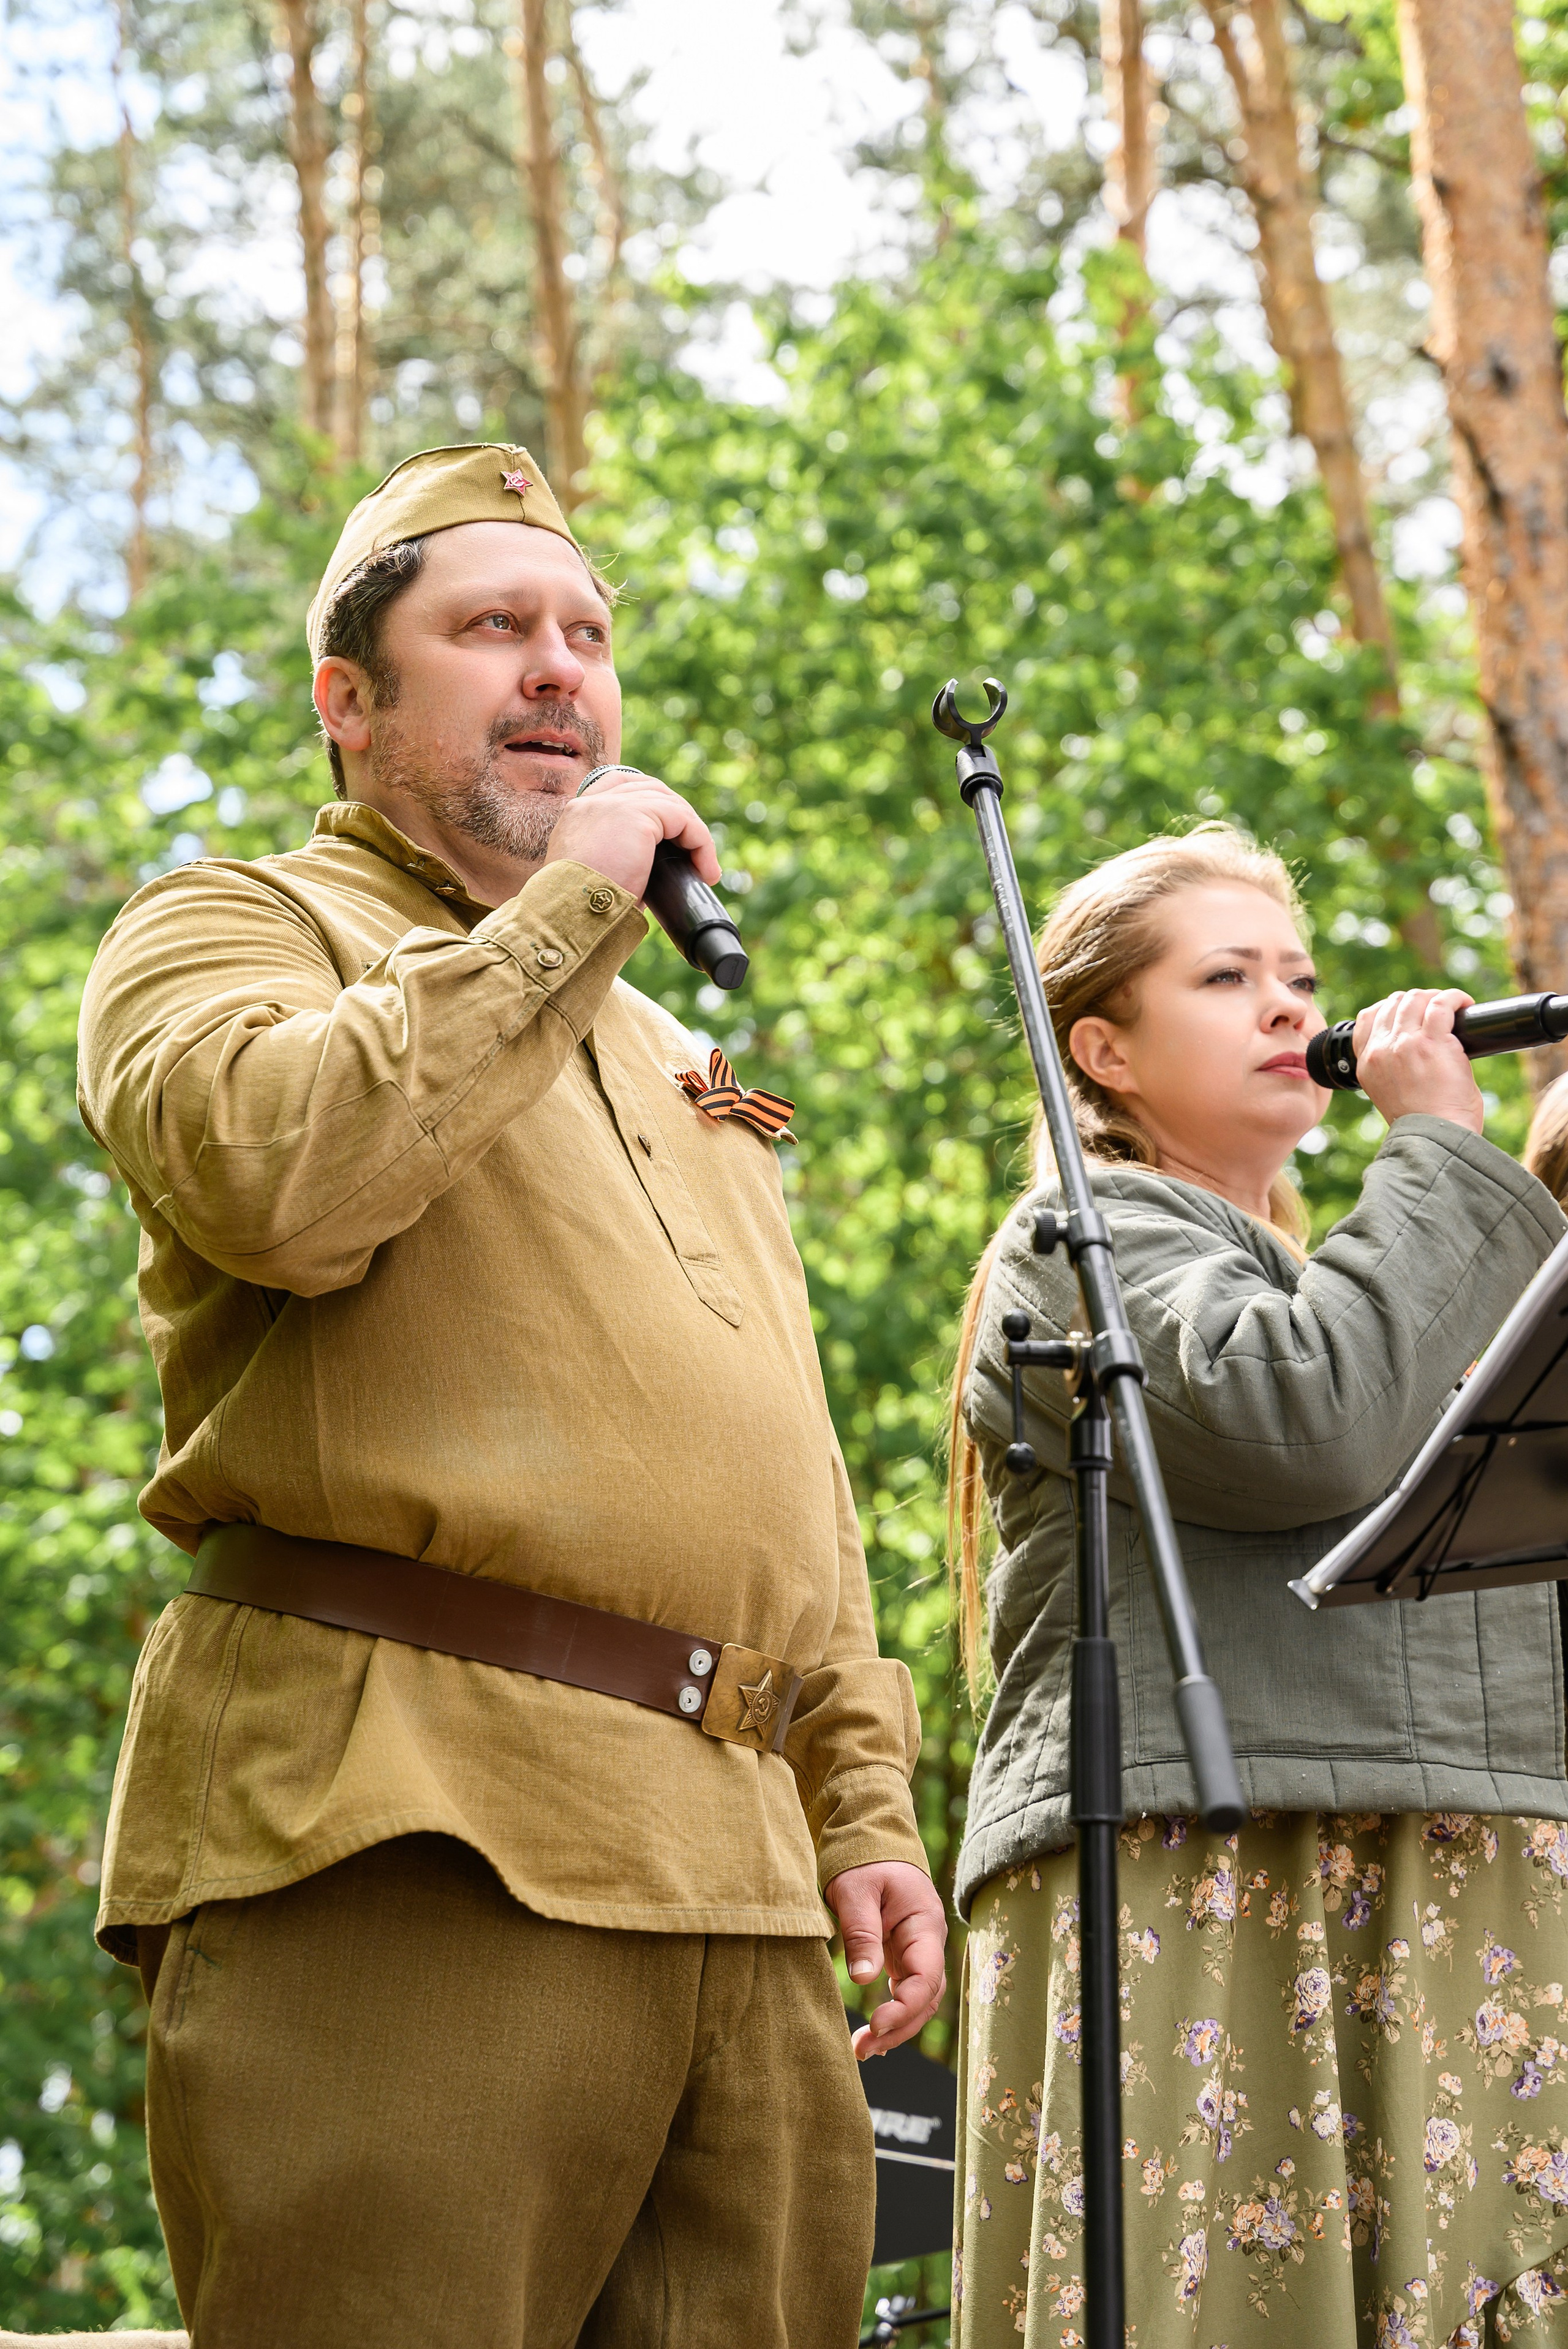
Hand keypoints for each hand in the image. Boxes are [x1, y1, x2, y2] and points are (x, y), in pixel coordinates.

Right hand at [542, 766, 718, 898]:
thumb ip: (617, 861)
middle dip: (677, 816)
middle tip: (693, 853)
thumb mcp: (595, 878)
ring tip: (704, 867)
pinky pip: (682, 819)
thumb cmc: (581, 913)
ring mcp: (613, 805)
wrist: (569, 918)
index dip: (649, 801)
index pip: (619, 785)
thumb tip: (652, 877)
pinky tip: (705, 869)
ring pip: (669, 803)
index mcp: (577, 815)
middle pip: (649, 788)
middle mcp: (592, 803)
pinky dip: (701, 843)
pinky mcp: (636, 816)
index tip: (670, 833)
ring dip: (694, 833)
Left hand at [824, 1860, 947, 2059]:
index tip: (875, 2025)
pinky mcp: (902, 1956)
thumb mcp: (856, 1890)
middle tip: (863, 2049)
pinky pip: (904, 1992)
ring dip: (895, 2027)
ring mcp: (916, 1950)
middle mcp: (927, 1942)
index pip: (926, 1977)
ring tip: (862, 2050)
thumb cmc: (864, 1861)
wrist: (870, 1840)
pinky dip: (892, 2015)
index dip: (904, 2008)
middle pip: (926, 1997)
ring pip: (917, 2000)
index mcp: (924, 1923)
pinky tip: (873, 2034)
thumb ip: (861, 1932)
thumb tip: (864, 1979)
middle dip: (899, 2028)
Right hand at [1351, 988, 1483, 1133]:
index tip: (1412, 1015)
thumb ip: (1392, 1068)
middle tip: (1438, 1011)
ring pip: (1415, 999)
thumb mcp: (1390, 1094)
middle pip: (1393, 1003)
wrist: (1436, 1140)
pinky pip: (1441, 1004)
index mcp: (1367, 1064)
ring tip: (1453, 1007)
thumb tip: (1415, 1046)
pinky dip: (1455, 998)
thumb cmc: (1424, 1124)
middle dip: (1417, 1001)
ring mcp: (1404, 1044)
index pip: (1367, 1017)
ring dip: (1435, 997)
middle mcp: (1381, 1051)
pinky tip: (1464, 1004)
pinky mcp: (1432, 1042)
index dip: (1391, 1008)